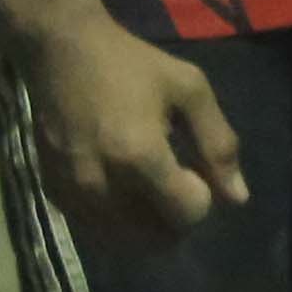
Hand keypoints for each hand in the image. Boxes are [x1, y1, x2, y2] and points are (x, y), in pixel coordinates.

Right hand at [6, 10, 244, 249]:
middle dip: (174, 219)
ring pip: (124, 243)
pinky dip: (115, 223)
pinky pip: (94, 231)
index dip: (200, 196)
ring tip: (145, 188)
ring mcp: (74, 192)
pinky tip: (118, 190)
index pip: (188, 215)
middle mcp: (103, 184)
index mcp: (141, 156)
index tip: (190, 167)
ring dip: (145, 225)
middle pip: (157, 239)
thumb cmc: (130, 64)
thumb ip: (218, 144)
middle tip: (172, 183)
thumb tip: (238, 198)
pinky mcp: (53, 193)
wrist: (59, 49)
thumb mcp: (189, 89)